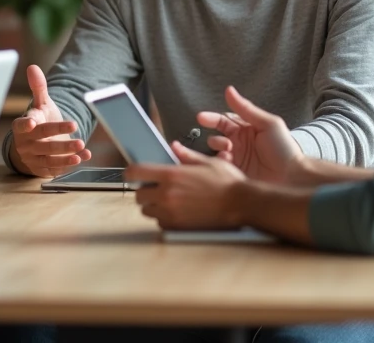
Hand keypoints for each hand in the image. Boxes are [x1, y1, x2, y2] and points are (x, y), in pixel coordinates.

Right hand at [9, 64, 90, 177]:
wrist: (34, 146)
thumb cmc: (39, 121)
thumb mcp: (40, 104)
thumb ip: (38, 88)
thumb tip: (33, 67)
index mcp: (21, 127)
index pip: (22, 125)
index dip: (26, 124)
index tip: (32, 122)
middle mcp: (25, 144)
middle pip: (42, 142)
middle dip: (59, 140)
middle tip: (77, 133)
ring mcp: (33, 159)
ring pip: (49, 158)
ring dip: (66, 154)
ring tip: (82, 147)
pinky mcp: (42, 170)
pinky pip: (56, 169)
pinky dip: (70, 164)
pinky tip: (84, 156)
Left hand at [126, 142, 247, 229]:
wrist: (242, 205)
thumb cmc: (228, 183)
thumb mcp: (207, 162)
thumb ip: (186, 155)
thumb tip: (174, 147)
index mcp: (172, 175)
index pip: (136, 172)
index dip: (130, 173)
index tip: (131, 174)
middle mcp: (167, 194)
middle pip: (139, 195)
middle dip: (145, 192)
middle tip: (156, 189)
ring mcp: (171, 213)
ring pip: (148, 211)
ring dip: (153, 206)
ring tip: (168, 201)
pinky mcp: (178, 227)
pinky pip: (160, 224)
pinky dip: (164, 219)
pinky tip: (177, 213)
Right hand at [196, 86, 302, 183]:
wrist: (293, 177)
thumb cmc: (284, 148)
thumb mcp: (268, 124)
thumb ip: (246, 108)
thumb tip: (229, 90)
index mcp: (246, 129)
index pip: (223, 120)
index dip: (212, 118)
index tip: (201, 118)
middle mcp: (239, 143)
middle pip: (216, 137)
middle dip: (216, 138)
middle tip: (225, 143)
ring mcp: (236, 159)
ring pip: (216, 152)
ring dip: (218, 151)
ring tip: (229, 153)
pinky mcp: (235, 174)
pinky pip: (220, 167)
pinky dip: (220, 164)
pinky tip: (228, 164)